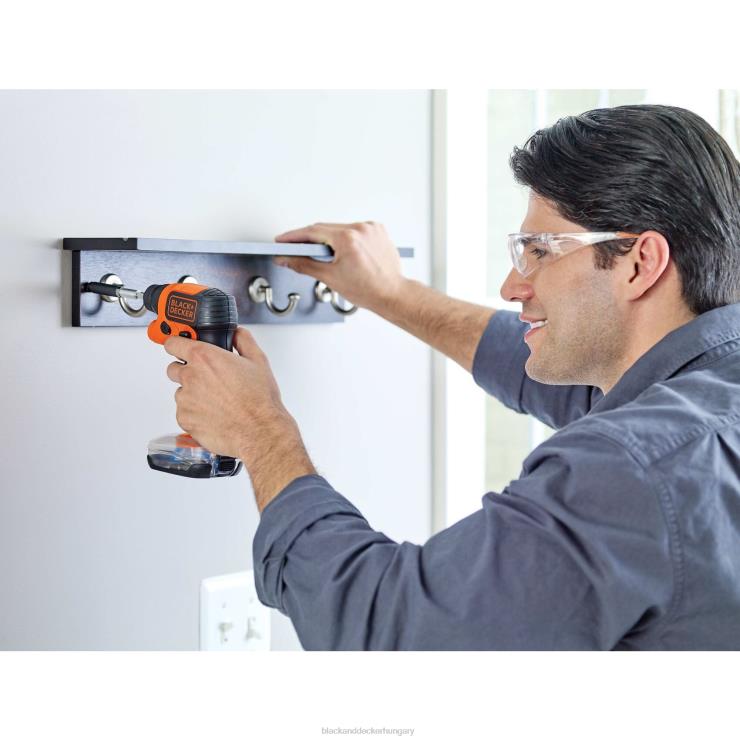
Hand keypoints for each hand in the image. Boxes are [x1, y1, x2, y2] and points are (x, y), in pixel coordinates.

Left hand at [164, 329, 315, 505]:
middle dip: (187, 371)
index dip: (177, 345)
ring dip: (193, 394)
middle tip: (207, 379)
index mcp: (204, 358)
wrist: (259, 431)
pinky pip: (184, 413)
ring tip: (216, 401)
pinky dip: (195, 413)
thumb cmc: (259, 400)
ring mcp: (185, 400)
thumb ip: (243, 340)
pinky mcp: (185, 420)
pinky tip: (214, 414)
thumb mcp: (258, 360)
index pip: (173, 343)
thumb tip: (236, 333)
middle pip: (173, 369)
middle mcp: (190, 377)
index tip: (179, 347)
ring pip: (181, 393)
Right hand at [273, 221, 404, 311]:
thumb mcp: (330, 277)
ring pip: (340, 228)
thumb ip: (304, 265)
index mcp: (348, 238)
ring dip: (328, 238)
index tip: (282, 240)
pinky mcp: (378, 231)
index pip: (312, 232)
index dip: (294, 237)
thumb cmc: (368, 290)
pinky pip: (355, 230)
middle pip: (325, 228)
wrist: (392, 294)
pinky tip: (341, 250)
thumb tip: (287, 259)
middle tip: (295, 248)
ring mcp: (371, 228)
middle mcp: (361, 229)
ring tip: (320, 254)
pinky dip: (345, 238)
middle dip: (309, 238)